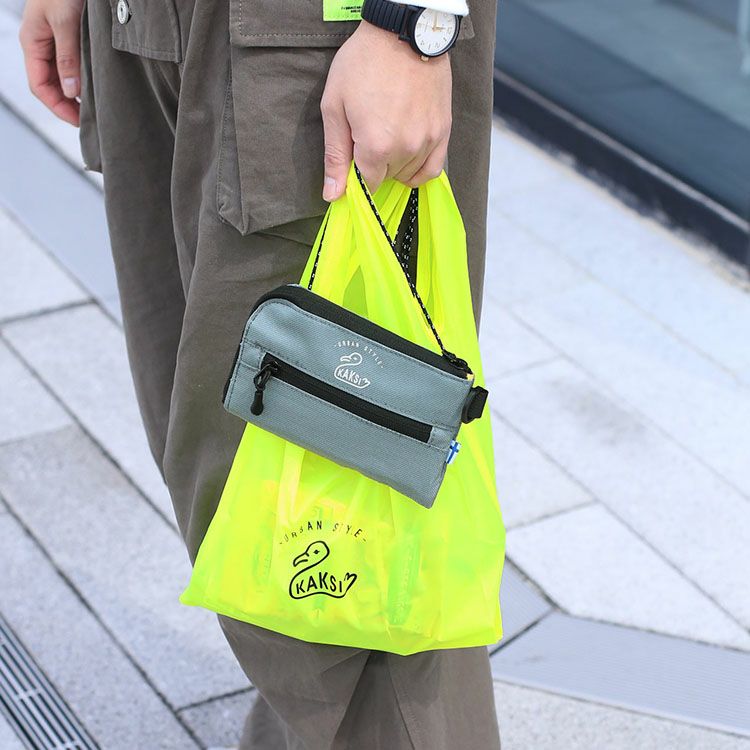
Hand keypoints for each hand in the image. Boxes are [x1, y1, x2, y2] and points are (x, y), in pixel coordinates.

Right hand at [19, 0, 84, 125]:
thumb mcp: (65, 21)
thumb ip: (68, 57)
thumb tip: (71, 91)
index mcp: (33, 42)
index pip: (40, 86)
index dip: (58, 107)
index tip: (79, 121)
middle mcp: (43, 44)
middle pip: (52, 85)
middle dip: (68, 104)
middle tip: (92, 119)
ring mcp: (57, 41)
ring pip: (64, 77)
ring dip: (77, 93)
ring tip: (96, 108)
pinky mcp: (72, 37)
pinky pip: (75, 65)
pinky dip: (84, 79)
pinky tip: (98, 87)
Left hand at [320, 20, 451, 199]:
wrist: (402, 32)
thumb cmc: (363, 63)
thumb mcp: (335, 106)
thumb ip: (335, 156)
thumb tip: (333, 195)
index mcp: (376, 146)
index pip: (367, 185)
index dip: (356, 175)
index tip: (352, 157)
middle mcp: (406, 149)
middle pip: (387, 178)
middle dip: (374, 165)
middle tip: (368, 134)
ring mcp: (428, 141)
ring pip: (408, 174)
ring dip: (395, 164)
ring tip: (388, 134)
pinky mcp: (443, 130)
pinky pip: (432, 169)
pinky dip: (418, 169)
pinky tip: (407, 157)